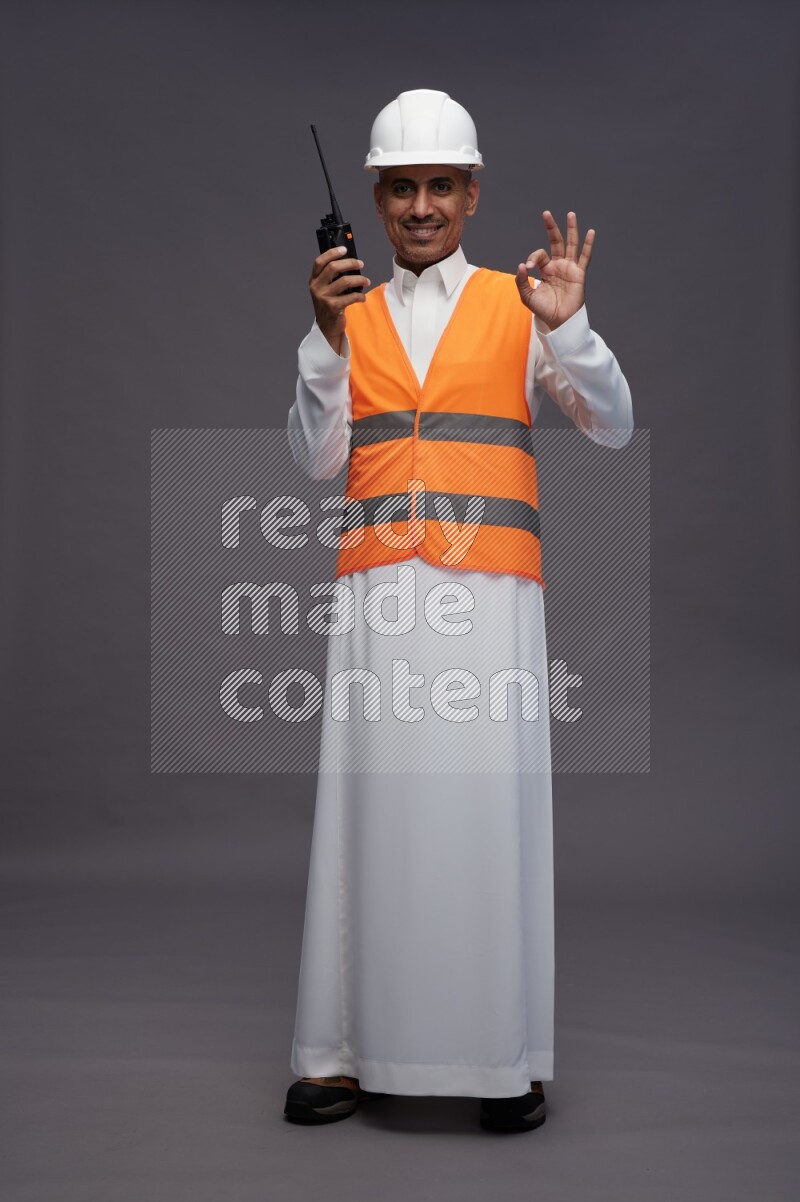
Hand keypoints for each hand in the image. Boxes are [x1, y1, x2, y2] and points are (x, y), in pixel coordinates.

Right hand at [309, 246, 370, 353]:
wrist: (327, 328)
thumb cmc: (330, 306)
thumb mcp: (326, 290)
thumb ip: (332, 278)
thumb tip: (350, 263)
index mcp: (314, 281)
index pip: (320, 262)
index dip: (332, 253)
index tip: (344, 249)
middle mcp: (316, 288)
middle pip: (333, 268)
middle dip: (350, 263)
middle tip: (361, 264)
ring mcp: (323, 298)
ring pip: (345, 281)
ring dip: (359, 279)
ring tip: (366, 281)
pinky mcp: (333, 307)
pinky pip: (351, 297)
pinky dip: (360, 296)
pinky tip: (362, 297)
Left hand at [515, 211, 594, 330]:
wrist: (559, 322)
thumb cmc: (544, 310)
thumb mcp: (527, 296)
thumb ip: (521, 281)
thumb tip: (521, 265)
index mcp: (545, 269)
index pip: (539, 255)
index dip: (533, 257)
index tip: (528, 268)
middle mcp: (558, 266)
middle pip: (555, 242)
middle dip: (551, 228)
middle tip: (546, 213)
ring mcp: (569, 268)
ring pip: (571, 244)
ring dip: (571, 229)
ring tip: (570, 214)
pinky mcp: (579, 274)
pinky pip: (585, 257)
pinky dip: (588, 245)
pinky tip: (590, 232)